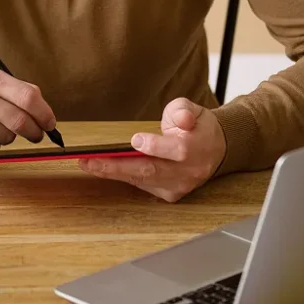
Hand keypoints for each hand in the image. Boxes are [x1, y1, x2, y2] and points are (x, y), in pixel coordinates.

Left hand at [78, 98, 226, 202]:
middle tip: (90, 161)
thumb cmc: (197, 126)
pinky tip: (103, 169)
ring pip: (142, 180)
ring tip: (88, 164)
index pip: (175, 150)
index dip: (155, 145)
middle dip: (117, 167)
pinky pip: (142, 185)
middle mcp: (187, 172)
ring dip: (113, 173)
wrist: (215, 149)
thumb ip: (184, 111)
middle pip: (150, 171)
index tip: (135, 140)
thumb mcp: (192, 109)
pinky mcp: (170, 194)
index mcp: (195, 149)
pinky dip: (123, 176)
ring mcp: (178, 186)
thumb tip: (183, 119)